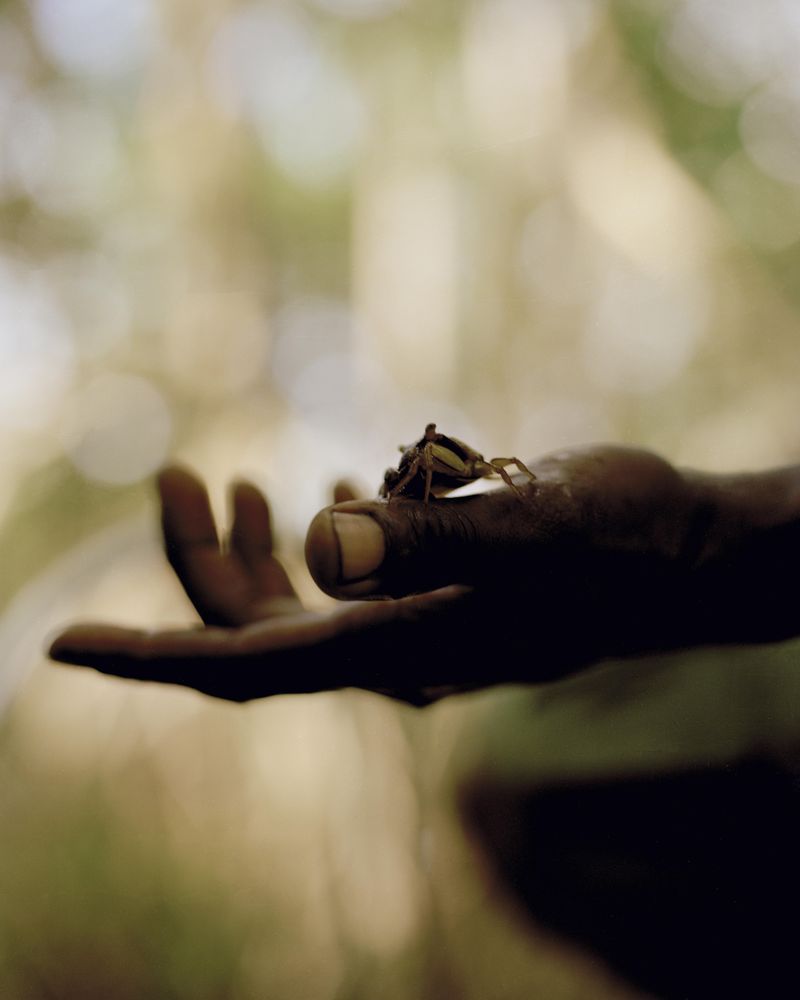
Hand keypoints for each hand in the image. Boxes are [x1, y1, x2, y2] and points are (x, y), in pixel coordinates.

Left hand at [49, 445, 799, 704]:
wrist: (679, 553)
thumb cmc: (619, 539)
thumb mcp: (532, 527)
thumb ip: (434, 536)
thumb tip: (328, 543)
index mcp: (398, 649)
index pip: (246, 668)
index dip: (152, 658)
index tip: (62, 645)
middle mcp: (391, 652)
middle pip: (255, 629)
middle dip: (198, 560)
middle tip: (181, 472)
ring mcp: (410, 627)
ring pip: (292, 608)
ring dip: (244, 550)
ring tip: (227, 476)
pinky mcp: (432, 595)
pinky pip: (343, 585)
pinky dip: (312, 540)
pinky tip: (326, 490)